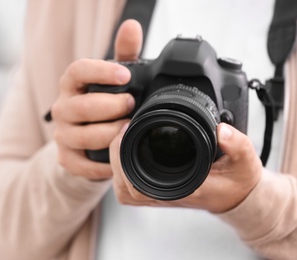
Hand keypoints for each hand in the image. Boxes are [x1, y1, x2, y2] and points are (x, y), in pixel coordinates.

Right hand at [51, 20, 142, 179]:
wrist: (87, 137)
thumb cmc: (104, 102)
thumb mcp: (115, 79)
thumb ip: (125, 55)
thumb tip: (132, 27)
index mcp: (72, 84)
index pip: (77, 71)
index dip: (101, 72)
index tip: (126, 76)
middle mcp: (62, 108)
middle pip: (81, 107)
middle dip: (111, 107)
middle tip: (131, 106)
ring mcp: (62, 134)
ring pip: (82, 137)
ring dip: (109, 134)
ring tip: (127, 130)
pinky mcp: (65, 158)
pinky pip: (81, 165)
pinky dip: (102, 164)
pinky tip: (117, 158)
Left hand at [109, 123, 262, 212]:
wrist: (237, 196)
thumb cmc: (238, 182)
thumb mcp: (244, 160)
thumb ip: (236, 144)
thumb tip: (221, 130)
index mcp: (181, 189)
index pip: (137, 185)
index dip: (124, 157)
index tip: (126, 130)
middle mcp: (167, 195)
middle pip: (122, 185)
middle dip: (116, 154)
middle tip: (122, 128)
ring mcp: (161, 195)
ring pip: (123, 187)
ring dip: (117, 161)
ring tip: (123, 136)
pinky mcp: (159, 190)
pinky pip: (130, 185)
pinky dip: (123, 167)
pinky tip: (128, 148)